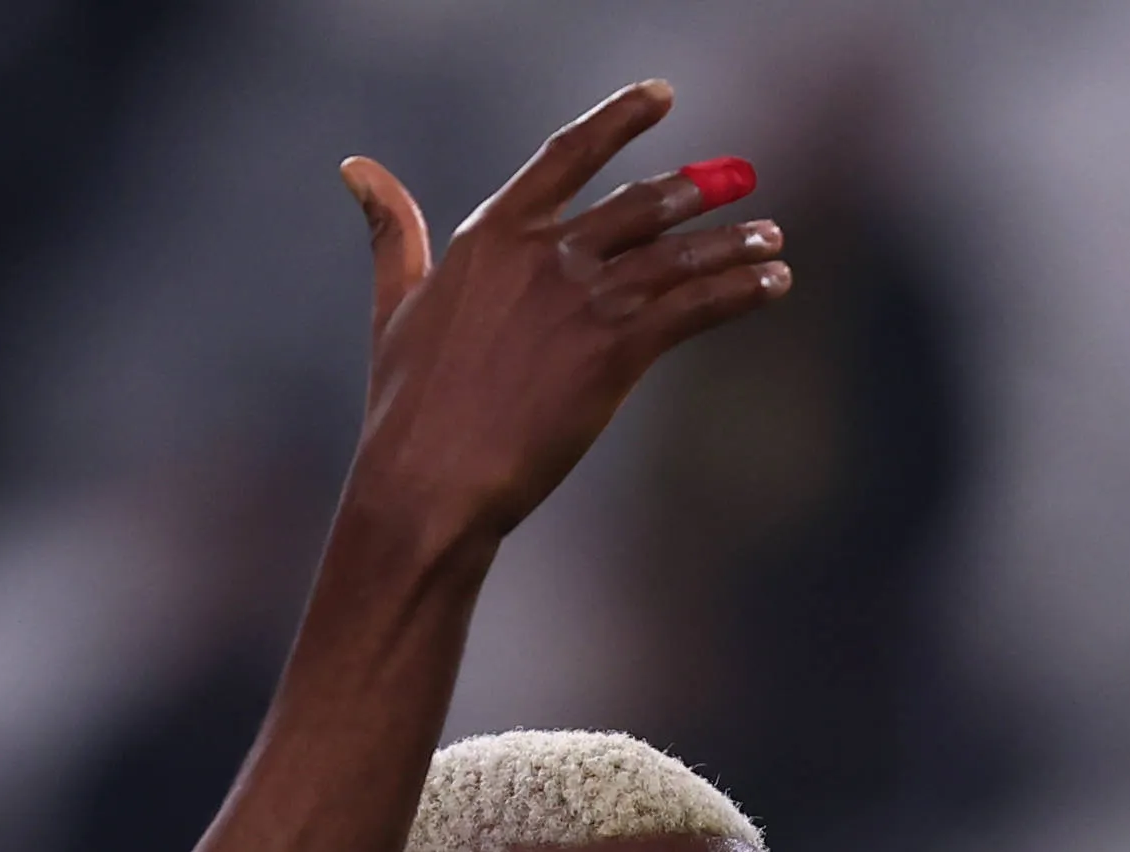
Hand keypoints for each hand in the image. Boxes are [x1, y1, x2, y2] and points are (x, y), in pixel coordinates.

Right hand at [339, 83, 789, 548]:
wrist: (431, 478)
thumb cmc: (408, 403)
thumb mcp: (395, 302)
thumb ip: (393, 230)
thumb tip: (357, 167)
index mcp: (492, 233)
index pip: (567, 154)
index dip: (620, 120)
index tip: (662, 96)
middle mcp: (545, 253)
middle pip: (640, 205)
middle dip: (697, 191)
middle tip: (740, 181)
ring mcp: (585, 298)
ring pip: (678, 256)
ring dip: (733, 245)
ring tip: (773, 239)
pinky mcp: (618, 348)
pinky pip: (696, 307)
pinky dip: (740, 292)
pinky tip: (772, 284)